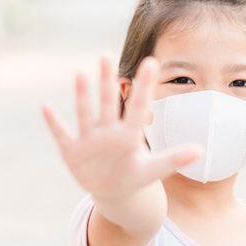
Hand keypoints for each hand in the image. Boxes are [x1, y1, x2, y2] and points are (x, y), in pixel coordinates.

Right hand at [41, 55, 200, 201]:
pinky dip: (53, 123)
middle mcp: (107, 132)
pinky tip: (45, 106)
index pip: (137, 107)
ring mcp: (89, 140)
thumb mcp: (153, 170)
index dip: (144, 87)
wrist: (113, 191)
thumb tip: (201, 151)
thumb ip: (173, 159)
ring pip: (85, 114)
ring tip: (80, 74)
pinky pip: (62, 135)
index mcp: (128, 135)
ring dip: (82, 97)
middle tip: (105, 54)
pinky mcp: (73, 151)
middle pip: (107, 103)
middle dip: (105, 82)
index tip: (151, 62)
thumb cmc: (134, 177)